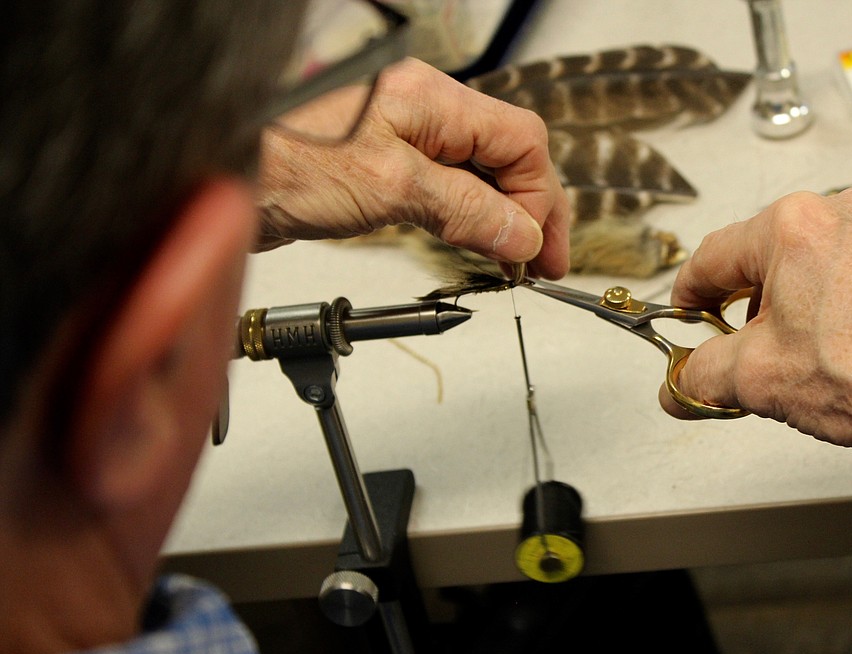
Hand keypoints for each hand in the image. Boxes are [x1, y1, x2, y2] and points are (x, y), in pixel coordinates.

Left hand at [255, 58, 569, 278]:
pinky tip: (471, 244)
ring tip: (511, 261)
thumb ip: (465, 209)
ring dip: (500, 218)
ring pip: (477, 175)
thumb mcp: (391, 188)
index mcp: (431, 99)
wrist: (217, 174)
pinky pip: (445, 190)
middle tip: (538, 263)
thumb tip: (519, 234)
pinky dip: (466, 219)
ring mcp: (402, 139)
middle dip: (529, 210)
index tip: (542, 252)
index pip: (520, 142)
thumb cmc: (282, 162)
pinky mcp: (382, 167)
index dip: (541, 200)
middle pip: (505, 156)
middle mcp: (421, 112)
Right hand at [661, 186, 851, 466]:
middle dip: (756, 304)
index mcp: (796, 225)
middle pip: (775, 255)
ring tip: (816, 356)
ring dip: (809, 301)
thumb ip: (702, 375)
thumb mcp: (758, 381)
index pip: (716, 255)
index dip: (690, 292)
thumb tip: (683, 383)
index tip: (686, 313)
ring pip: (830, 261)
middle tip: (752, 351)